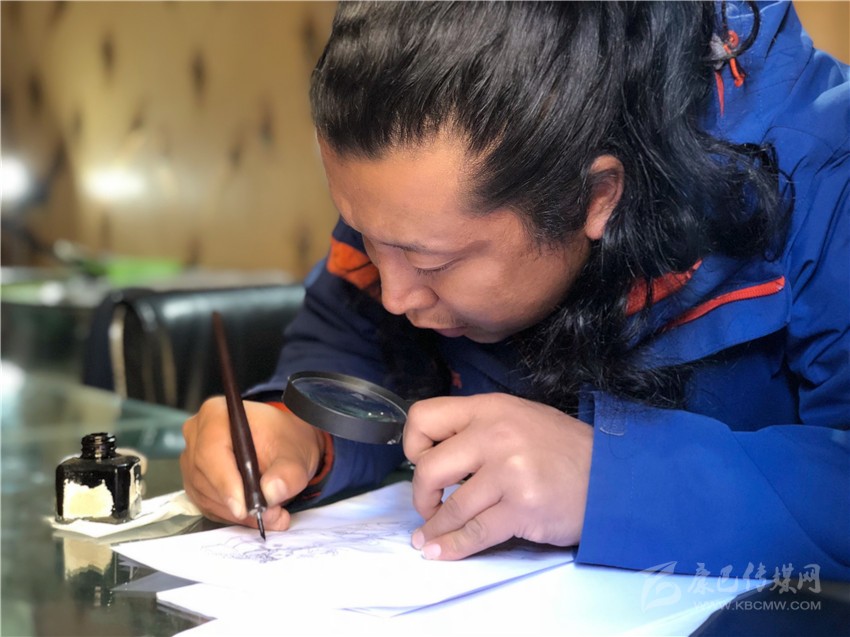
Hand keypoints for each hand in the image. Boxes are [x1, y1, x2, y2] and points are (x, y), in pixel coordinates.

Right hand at [181, 397, 324, 531]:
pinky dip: (231, 515)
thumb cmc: (285, 441)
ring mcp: (191, 458)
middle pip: (205, 477)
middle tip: (269, 515)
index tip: (244, 507)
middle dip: (237, 502)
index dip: (226, 482)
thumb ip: (288, 473)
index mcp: (216, 414)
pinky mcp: (194, 480)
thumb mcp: (296, 455)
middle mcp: (197, 434)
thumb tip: (272, 492)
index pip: (211, 451)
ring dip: (237, 513)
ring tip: (271, 514)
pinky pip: (206, 504)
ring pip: (206, 495)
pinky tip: (254, 513)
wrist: (284, 444)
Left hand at [403, 393, 592, 559]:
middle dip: (421, 495)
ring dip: (434, 529)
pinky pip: (475, 533)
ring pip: (451, 507)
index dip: (414, 444)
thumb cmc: (561, 449)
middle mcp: (495, 435)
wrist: (610, 476)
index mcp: (489, 408)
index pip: (424, 417)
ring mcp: (509, 472)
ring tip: (427, 539)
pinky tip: (440, 552)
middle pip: (429, 467)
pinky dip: (452, 547)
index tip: (423, 463)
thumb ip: (478, 429)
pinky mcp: (522, 507)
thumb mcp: (517, 418)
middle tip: (428, 506)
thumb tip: (434, 454)